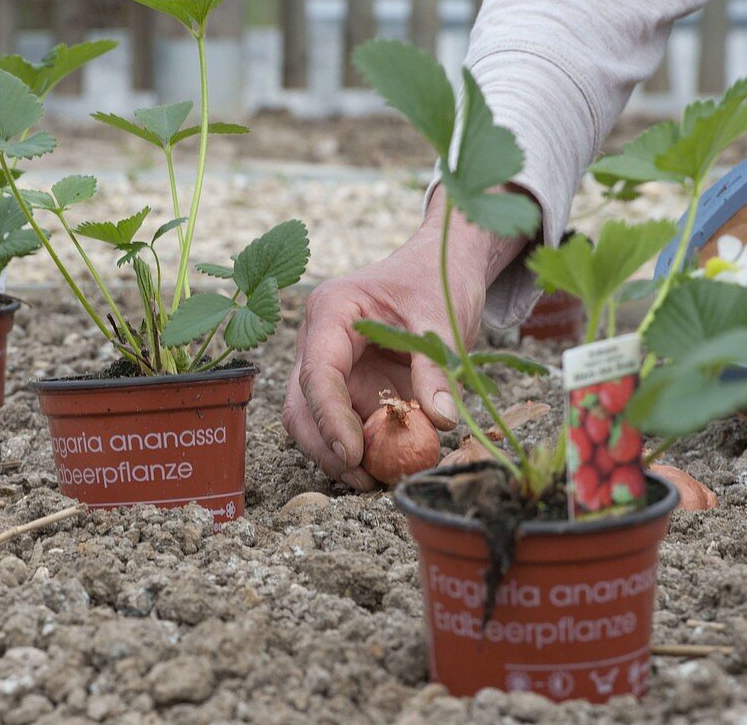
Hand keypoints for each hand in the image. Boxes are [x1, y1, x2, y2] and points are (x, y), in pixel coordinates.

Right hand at [283, 187, 527, 490]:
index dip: (330, 418)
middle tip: (363, 480)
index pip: (318, 373)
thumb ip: (437, 369)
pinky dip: (362, 448)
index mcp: (332, 311)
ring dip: (340, 454)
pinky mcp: (351, 385)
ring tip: (375, 480)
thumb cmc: (439, 279)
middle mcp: (321, 341)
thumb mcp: (443, 319)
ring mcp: (333, 365)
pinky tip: (385, 467)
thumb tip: (441, 421)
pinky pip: (346, 423)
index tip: (352, 453)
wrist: (444, 265)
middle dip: (326, 446)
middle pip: (302, 404)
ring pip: (316, 421)